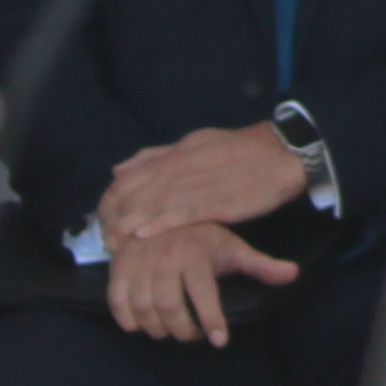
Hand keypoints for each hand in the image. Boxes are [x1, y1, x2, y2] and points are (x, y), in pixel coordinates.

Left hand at [97, 122, 308, 249]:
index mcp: (176, 154)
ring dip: (132, 224)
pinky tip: (145, 235)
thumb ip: (157, 156)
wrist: (282, 154)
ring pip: (155, 203)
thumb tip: (120, 168)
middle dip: (117, 216)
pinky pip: (184, 212)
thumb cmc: (240, 149)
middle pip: (138, 191)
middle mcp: (182, 167)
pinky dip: (161, 223)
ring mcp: (199, 183)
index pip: (131, 176)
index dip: (112, 197)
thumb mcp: (195, 143)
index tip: (103, 217)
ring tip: (116, 242)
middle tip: (105, 238)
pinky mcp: (217, 201)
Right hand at [108, 218, 297, 344]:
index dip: (211, 320)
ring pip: (142, 307)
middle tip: (192, 336)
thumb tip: (293, 274)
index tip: (219, 341)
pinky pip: (117, 300)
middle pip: (168, 307)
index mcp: (194, 254)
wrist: (164, 209)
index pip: (203, 293)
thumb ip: (259, 264)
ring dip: (156, 328)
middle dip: (181, 330)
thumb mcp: (232, 246)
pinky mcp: (119, 266)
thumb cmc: (203, 235)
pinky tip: (141, 325)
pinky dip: (127, 319)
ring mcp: (138, 262)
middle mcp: (164, 258)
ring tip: (170, 331)